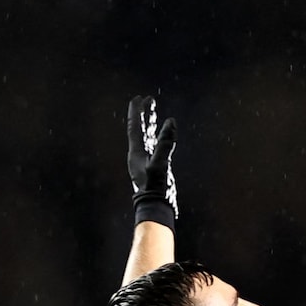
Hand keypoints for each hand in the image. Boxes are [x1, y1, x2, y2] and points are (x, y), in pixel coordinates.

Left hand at [126, 95, 178, 227]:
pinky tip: (163, 134)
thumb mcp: (160, 163)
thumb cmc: (155, 188)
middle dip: (144, 114)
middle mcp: (139, 155)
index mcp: (136, 152)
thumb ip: (165, 143)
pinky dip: (159, 137)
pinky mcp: (155, 166)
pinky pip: (155, 146)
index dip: (136, 112)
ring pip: (148, 137)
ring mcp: (147, 160)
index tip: (138, 98)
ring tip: (154, 112)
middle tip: (148, 100)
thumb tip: (171, 122)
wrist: (155, 206)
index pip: (134, 127)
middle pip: (140, 129)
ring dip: (151, 124)